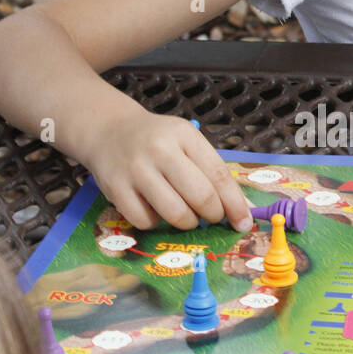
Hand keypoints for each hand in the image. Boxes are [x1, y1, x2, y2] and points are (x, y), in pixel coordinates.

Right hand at [84, 108, 252, 230]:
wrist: (109, 130)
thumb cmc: (156, 141)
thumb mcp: (185, 142)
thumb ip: (210, 171)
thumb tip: (239, 209)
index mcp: (184, 135)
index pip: (219, 176)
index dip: (235, 204)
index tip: (243, 222)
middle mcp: (160, 150)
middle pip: (201, 197)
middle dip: (213, 215)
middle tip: (211, 217)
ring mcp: (136, 169)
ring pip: (175, 214)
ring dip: (187, 222)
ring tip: (185, 214)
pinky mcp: (115, 188)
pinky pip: (146, 222)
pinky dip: (156, 223)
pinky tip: (155, 209)